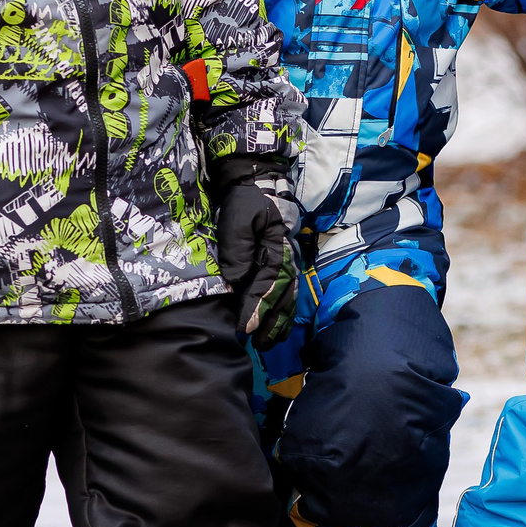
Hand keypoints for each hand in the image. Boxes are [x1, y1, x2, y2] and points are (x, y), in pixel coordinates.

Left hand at [207, 151, 299, 346]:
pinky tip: (277, 324)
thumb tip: (237, 279)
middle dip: (271, 323)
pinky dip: (284, 311)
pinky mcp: (284, 262)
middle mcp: (286, 259)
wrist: (259, 182)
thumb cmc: (246, 200)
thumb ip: (237, 247)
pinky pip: (287, 291)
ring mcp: (288, 262)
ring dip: (280, 322)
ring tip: (269, 342)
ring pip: (288, 298)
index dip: (256, 308)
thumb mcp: (238, 217)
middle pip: (282, 297)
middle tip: (259, 344)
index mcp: (276, 250)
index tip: (245, 328)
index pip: (266, 285)